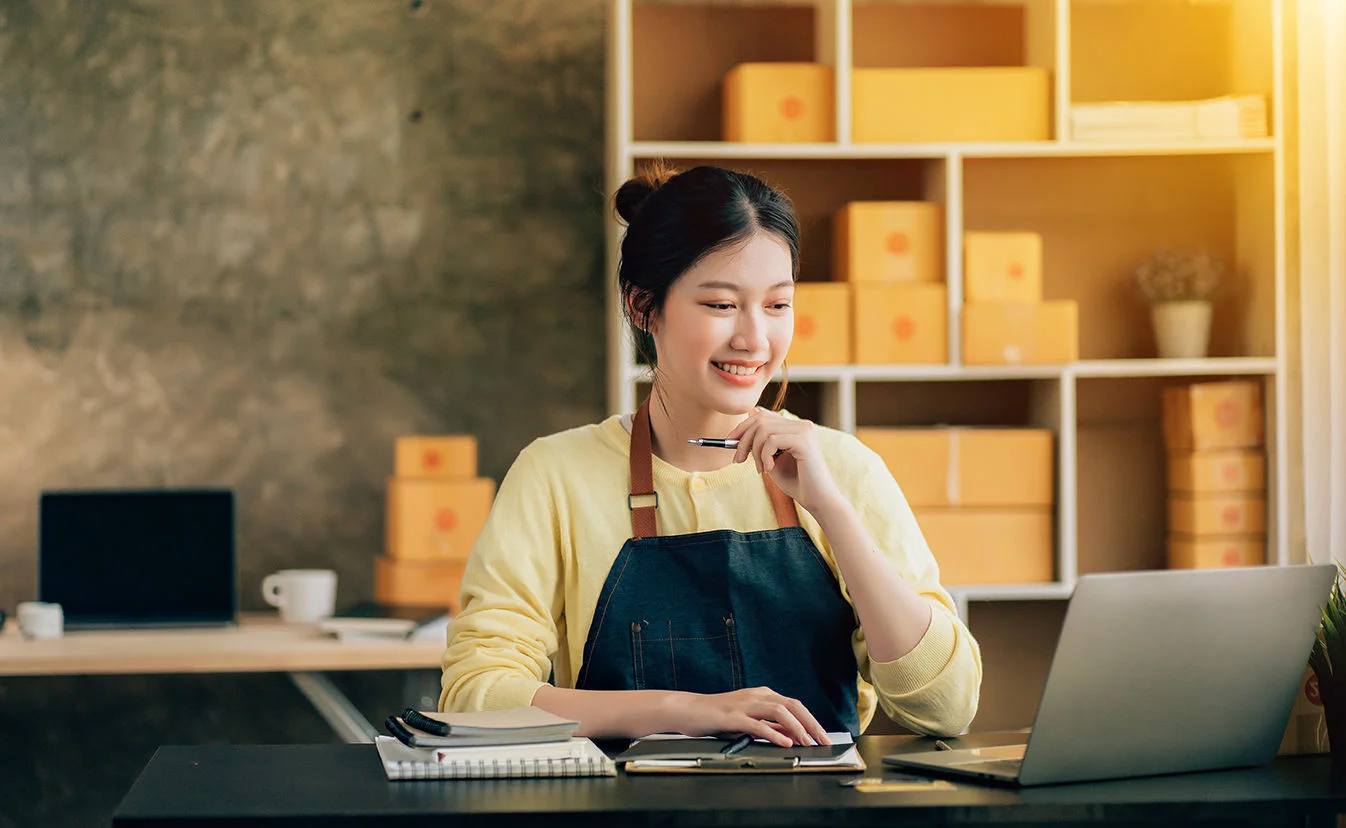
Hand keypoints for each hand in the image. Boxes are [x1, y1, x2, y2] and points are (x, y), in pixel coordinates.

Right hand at [667, 686, 831, 746]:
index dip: (811, 721)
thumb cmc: (716, 717)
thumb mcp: (747, 721)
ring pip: (779, 710)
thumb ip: (767, 725)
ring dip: (796, 727)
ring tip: (807, 742)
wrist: (687, 710)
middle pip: (792, 705)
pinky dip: (774, 733)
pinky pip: (757, 723)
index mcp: (762, 695)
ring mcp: (744, 704)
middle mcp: (756, 695)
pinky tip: (784, 742)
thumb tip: (791, 736)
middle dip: (811, 723)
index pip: (794, 705)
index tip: (823, 737)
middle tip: (824, 741)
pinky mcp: (732, 716)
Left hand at [726, 410, 843, 514]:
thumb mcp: (771, 460)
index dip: (743, 426)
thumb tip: (738, 433)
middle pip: (760, 419)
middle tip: (737, 460)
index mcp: (794, 427)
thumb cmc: (796, 482)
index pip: (763, 415)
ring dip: (754, 451)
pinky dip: (765, 456)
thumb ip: (760, 445)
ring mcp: (804, 430)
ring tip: (759, 469)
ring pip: (764, 430)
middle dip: (743, 439)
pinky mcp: (804, 440)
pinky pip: (772, 440)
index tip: (729, 442)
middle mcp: (801, 425)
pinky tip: (770, 469)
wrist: (817, 499)